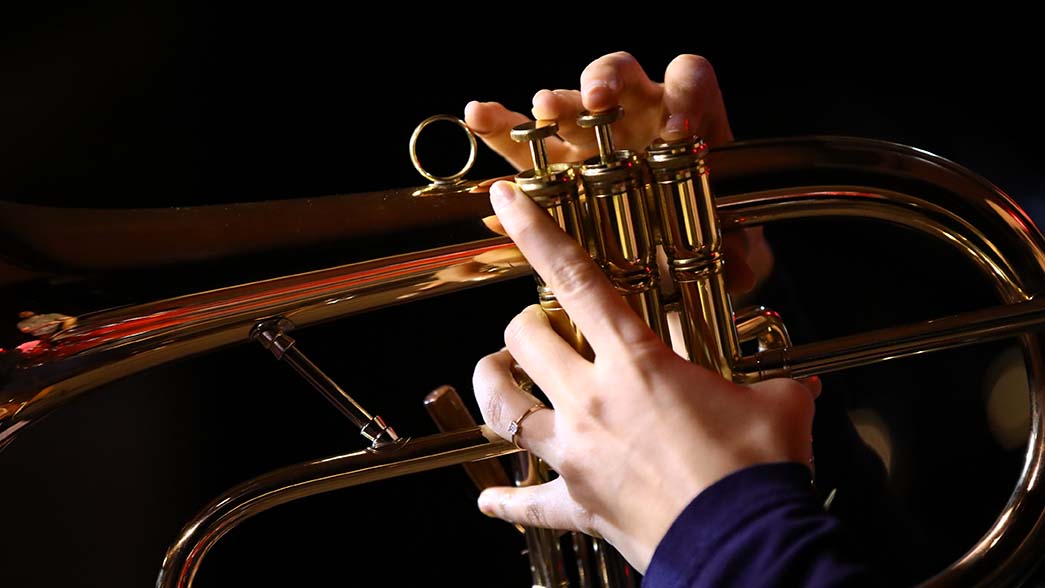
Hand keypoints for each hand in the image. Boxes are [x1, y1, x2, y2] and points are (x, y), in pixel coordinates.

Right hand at [465, 51, 770, 296]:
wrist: (672, 271)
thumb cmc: (707, 247)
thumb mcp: (733, 255)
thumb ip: (741, 258)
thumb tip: (741, 266)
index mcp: (685, 125)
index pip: (688, 81)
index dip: (683, 95)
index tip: (676, 130)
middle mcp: (635, 120)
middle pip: (620, 74)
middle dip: (607, 81)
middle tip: (599, 98)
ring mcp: (590, 139)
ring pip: (567, 103)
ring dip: (554, 102)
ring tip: (540, 109)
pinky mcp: (551, 165)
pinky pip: (520, 139)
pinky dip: (498, 126)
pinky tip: (478, 116)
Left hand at [472, 180, 818, 572]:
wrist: (744, 548)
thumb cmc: (756, 475)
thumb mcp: (777, 407)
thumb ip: (780, 384)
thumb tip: (800, 384)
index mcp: (636, 364)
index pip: (577, 279)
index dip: (536, 233)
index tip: (506, 200)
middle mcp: (592, 402)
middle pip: (522, 340)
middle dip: (525, 323)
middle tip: (543, 326)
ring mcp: (576, 453)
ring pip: (502, 408)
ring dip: (496, 386)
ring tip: (501, 377)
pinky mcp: (576, 503)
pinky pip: (525, 503)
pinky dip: (506, 500)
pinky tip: (492, 500)